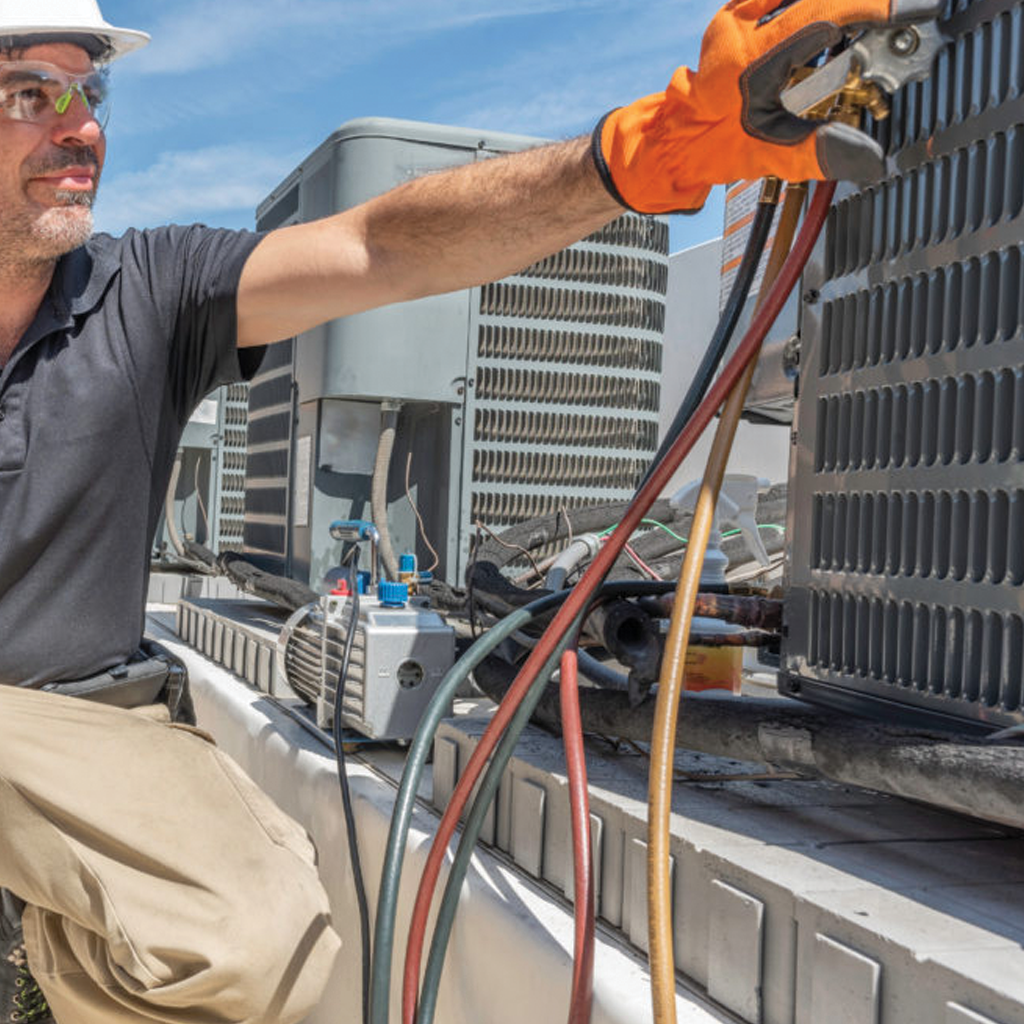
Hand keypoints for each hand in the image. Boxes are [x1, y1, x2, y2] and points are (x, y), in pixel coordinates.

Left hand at [593, 0, 944, 212]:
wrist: (674, 141)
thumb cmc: (713, 148)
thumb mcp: (769, 156)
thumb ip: (819, 152)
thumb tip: (870, 159)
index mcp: (748, 61)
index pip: (824, 14)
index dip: (875, 7)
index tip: (916, 9)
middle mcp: (739, 28)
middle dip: (866, 8)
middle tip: (899, 22)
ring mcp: (736, 16)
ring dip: (841, 7)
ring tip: (873, 26)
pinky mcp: (737, 13)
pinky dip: (817, 6)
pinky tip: (838, 22)